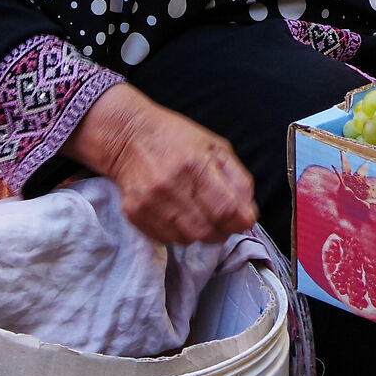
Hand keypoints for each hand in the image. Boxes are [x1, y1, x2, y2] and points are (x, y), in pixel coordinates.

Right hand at [69, 83, 257, 243]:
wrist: (127, 136)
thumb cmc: (176, 138)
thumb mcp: (216, 147)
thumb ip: (238, 179)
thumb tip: (248, 212)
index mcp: (196, 165)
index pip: (226, 210)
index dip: (241, 221)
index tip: (244, 219)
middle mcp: (172, 186)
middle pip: (208, 231)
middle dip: (223, 231)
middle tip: (223, 221)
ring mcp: (151, 202)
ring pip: (188, 239)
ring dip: (201, 233)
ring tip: (200, 215)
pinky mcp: (135, 214)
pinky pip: (166, 239)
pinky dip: (179, 233)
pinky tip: (180, 216)